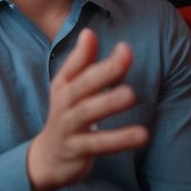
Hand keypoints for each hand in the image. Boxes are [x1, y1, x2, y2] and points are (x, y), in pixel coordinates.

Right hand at [26, 29, 148, 190]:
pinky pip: (98, 144)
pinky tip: (141, 135)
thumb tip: (89, 33)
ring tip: (130, 94)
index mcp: (63, 85)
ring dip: (108, 102)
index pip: (77, 66)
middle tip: (126, 57)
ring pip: (87, 112)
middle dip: (104, 71)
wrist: (48, 158)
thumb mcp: (69, 88)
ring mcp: (68, 126)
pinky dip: (118, 139)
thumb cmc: (66, 116)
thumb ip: (81, 62)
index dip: (93, 52)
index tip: (123, 45)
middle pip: (82, 85)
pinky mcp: (77, 149)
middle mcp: (63, 103)